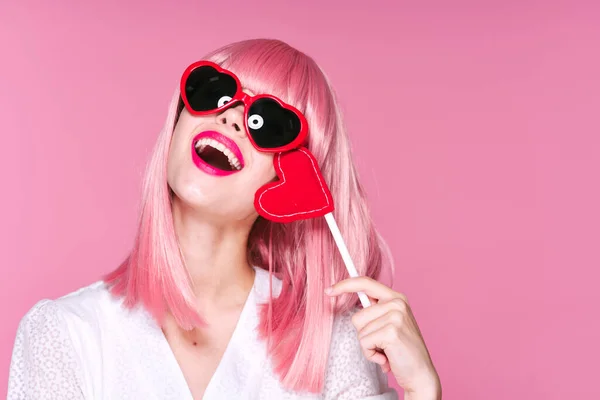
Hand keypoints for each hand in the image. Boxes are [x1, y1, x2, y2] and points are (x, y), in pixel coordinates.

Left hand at [325, 277, 440, 399]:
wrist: (421, 374)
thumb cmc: (401, 351)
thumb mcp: (390, 324)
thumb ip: (375, 311)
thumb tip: (350, 296)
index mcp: (396, 298)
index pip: (365, 282)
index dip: (345, 285)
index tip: (329, 290)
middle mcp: (397, 303)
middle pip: (357, 316)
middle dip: (364, 335)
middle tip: (383, 345)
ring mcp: (395, 316)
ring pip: (359, 330)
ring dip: (368, 346)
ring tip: (386, 351)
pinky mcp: (391, 331)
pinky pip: (364, 342)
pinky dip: (371, 354)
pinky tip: (386, 358)